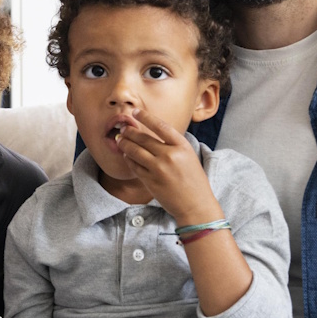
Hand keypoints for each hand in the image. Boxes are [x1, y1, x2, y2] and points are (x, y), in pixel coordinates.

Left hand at [116, 108, 217, 222]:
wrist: (196, 206)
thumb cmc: (194, 181)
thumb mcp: (189, 156)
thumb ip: (173, 144)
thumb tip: (153, 132)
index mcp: (182, 146)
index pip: (160, 126)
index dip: (145, 117)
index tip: (135, 112)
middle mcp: (170, 155)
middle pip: (143, 138)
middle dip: (130, 131)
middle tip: (123, 128)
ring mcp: (158, 169)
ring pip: (135, 151)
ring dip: (124, 143)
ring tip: (120, 139)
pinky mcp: (150, 181)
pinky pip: (134, 165)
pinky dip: (128, 158)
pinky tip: (126, 155)